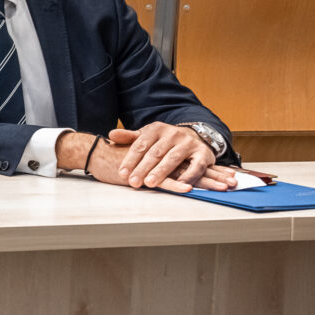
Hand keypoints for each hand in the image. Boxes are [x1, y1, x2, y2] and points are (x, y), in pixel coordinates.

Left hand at [109, 124, 233, 191]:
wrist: (194, 137)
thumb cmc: (164, 141)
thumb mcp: (147, 136)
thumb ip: (130, 137)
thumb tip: (111, 134)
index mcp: (156, 129)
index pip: (140, 145)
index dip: (130, 160)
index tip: (122, 173)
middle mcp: (173, 134)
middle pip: (155, 153)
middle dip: (143, 169)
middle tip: (133, 182)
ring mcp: (188, 143)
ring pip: (173, 158)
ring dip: (161, 172)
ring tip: (150, 183)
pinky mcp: (203, 153)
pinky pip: (196, 166)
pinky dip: (189, 175)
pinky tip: (180, 185)